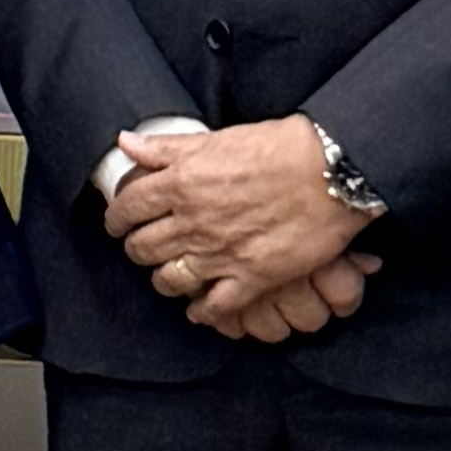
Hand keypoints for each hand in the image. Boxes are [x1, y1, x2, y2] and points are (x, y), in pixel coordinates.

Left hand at [107, 116, 372, 330]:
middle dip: (135, 248)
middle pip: (142, 247)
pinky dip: (201, 312)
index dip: (116, 218)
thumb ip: (167, 147)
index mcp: (180, 184)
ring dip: (162, 279)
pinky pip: (214, 306)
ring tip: (167, 274)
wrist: (334, 172)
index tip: (117, 223)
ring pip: (168, 279)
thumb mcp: (216, 138)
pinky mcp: (252, 277)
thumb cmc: (280, 148)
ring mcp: (221, 253)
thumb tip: (126, 143)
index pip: (127, 207)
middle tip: (141, 247)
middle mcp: (193, 222)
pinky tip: (198, 310)